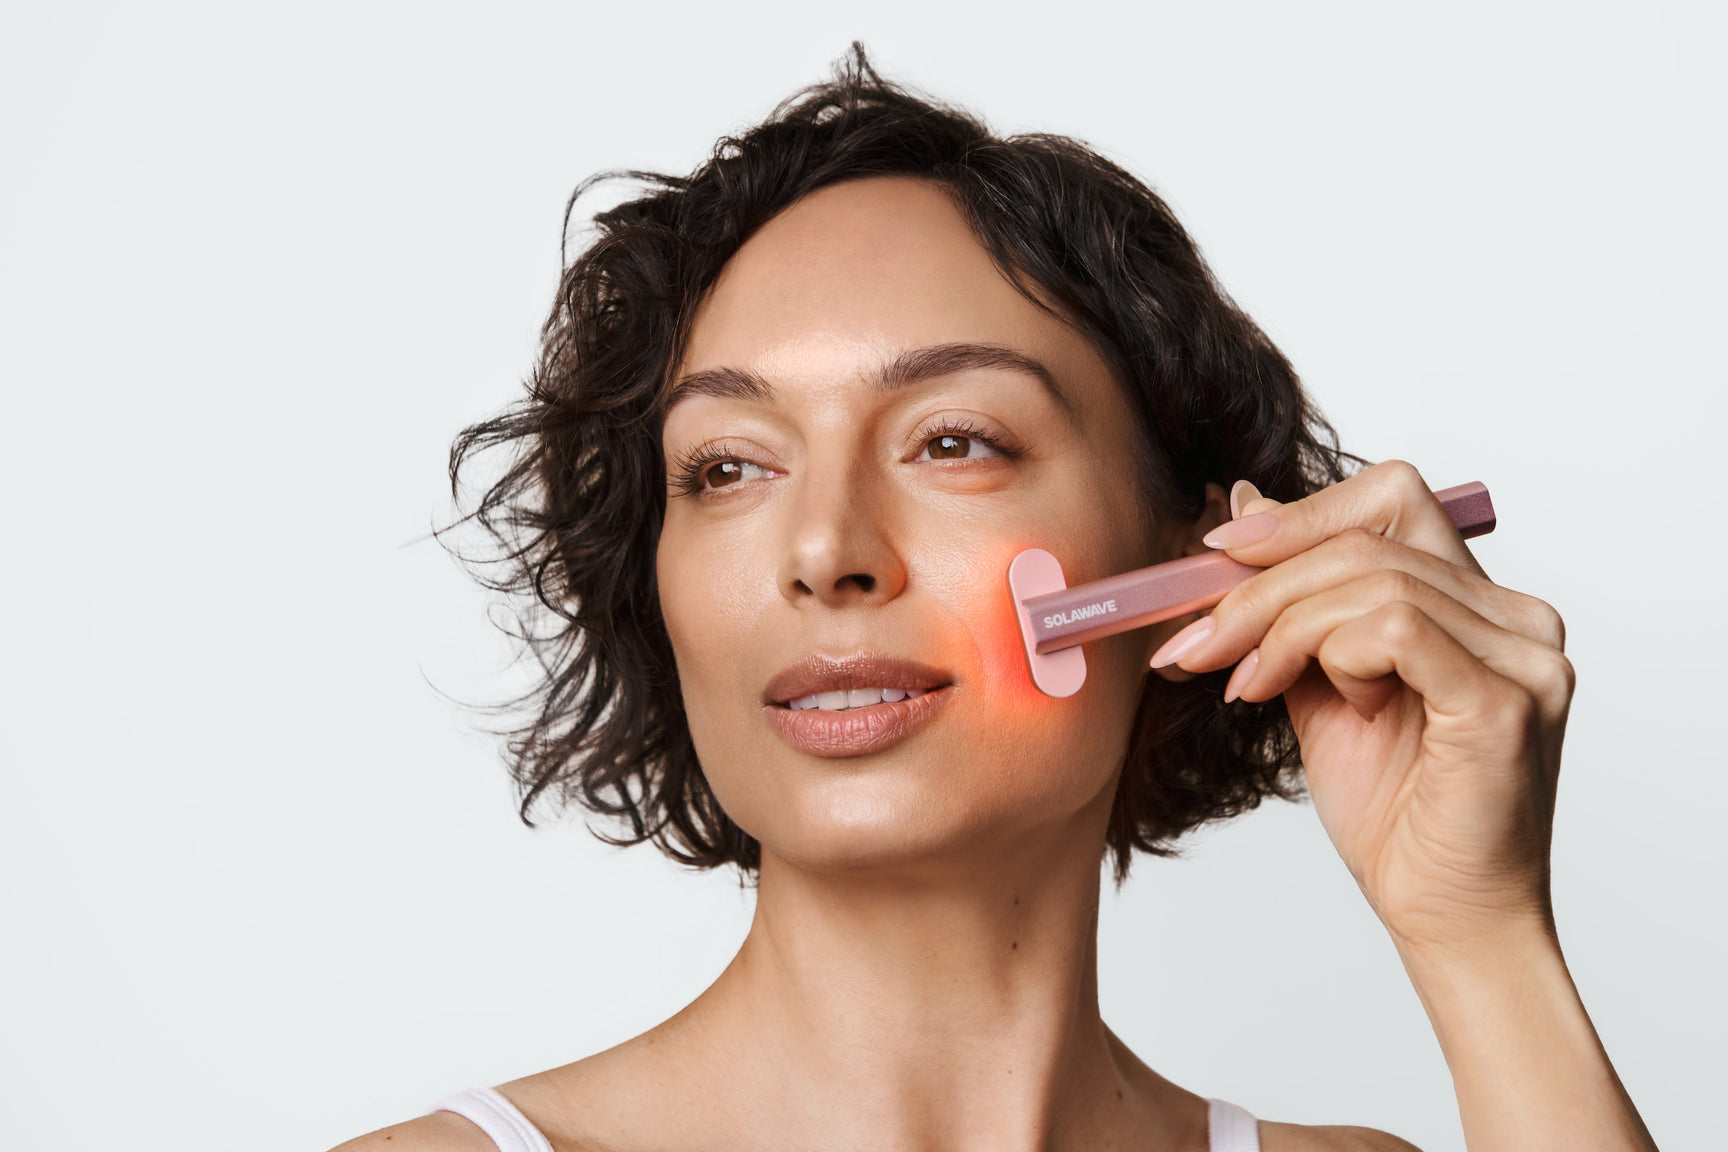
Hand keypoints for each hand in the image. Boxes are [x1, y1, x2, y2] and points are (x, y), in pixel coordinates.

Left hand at [1153, 460, 1572, 955]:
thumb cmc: (1394, 813)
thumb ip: (1293, 603)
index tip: (1215, 554)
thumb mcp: (1320, 684)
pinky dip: (1327, 655)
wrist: (1440, 916)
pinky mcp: (1505, 699)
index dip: (1297, 514)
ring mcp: (1522, 654)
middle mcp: (1515, 616)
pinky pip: (1393, 628)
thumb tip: (1241, 508)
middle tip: (1196, 640)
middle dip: (1259, 584)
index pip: (1391, 499)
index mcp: (1479, 603)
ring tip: (1244, 686)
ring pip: (1369, 581)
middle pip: (1367, 537)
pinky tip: (1311, 701)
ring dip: (1278, 629)